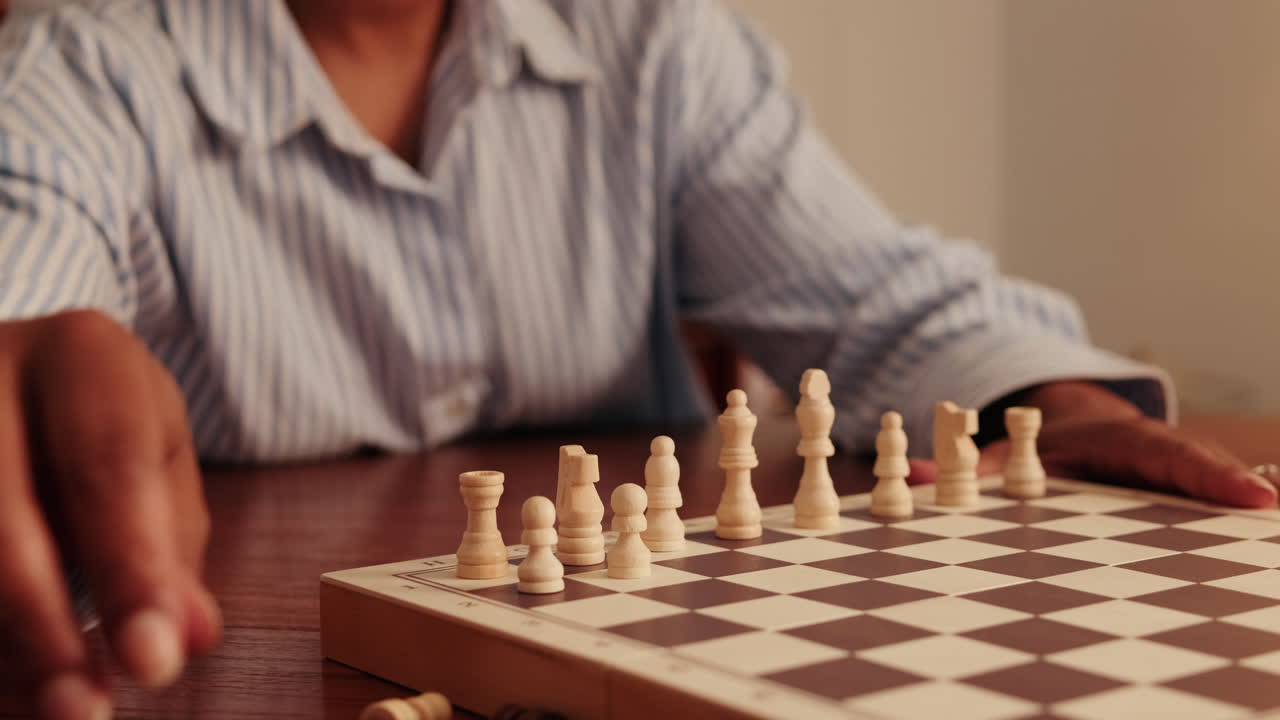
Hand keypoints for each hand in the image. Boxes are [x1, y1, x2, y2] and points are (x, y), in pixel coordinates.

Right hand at [0, 310, 220, 719]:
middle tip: (87, 712)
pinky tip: (6, 695)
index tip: (156, 663)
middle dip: (44, 631)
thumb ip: (171, 544)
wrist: (15, 370)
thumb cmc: (98, 420)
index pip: (108, 467)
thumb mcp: (154, 457)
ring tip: (53, 713)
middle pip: (3, 517)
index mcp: (82, 353)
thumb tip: (191, 635)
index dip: (131, 570)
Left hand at [909, 381, 1277, 508]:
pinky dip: (1227, 506)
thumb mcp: (1002, 452)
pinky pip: (1201, 494)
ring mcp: (1167, 466)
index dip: (1201, 472)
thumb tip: (919, 479)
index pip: (1163, 452)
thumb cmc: (1039, 441)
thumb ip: (963, 466)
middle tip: (1272, 508)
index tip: (1244, 494)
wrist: (1068, 421)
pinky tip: (1261, 527)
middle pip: (1199, 467)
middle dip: (1235, 485)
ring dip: (1238, 498)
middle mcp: (1152, 449)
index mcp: (1116, 438)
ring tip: (1273, 519)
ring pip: (1206, 480)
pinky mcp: (1173, 485)